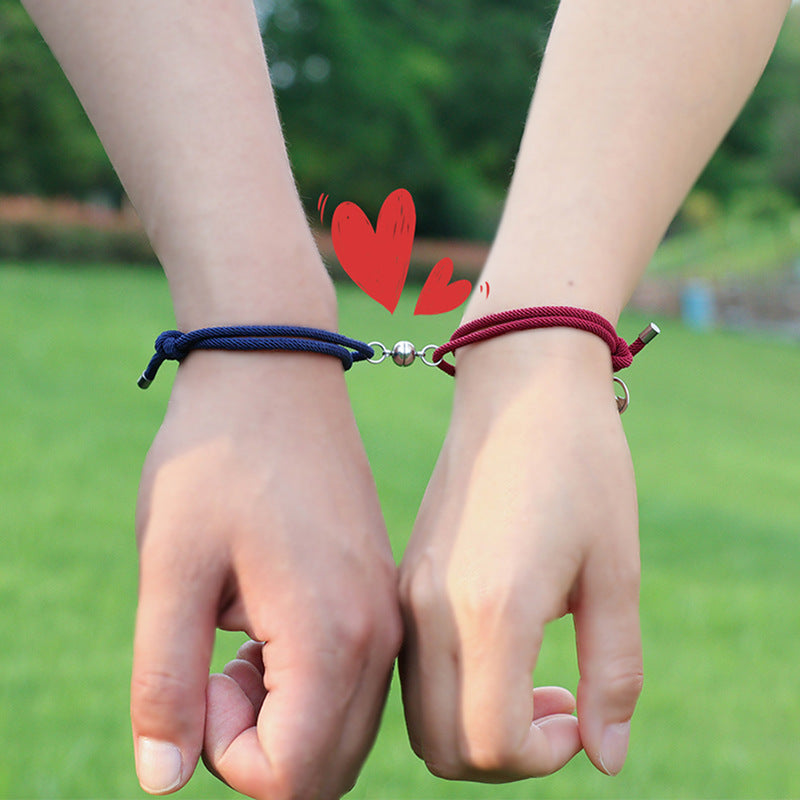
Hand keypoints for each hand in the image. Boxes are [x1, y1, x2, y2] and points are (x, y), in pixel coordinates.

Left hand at [131, 351, 400, 798]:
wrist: (275, 375)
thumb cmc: (217, 462)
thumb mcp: (170, 568)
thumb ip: (165, 683)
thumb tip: (164, 777)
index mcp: (332, 636)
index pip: (289, 779)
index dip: (226, 757)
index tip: (199, 679)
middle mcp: (378, 635)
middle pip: (323, 768)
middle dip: (256, 748)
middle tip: (212, 669)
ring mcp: (387, 612)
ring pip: (341, 728)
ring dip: (280, 719)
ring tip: (236, 643)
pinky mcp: (380, 592)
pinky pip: (353, 683)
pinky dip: (304, 687)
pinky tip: (265, 623)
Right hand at [399, 329, 642, 779]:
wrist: (519, 384)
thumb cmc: (580, 464)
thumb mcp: (615, 571)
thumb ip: (613, 673)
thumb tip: (605, 756)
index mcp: (490, 608)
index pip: (490, 745)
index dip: (541, 757)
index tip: (577, 716)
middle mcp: (430, 608)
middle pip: (442, 745)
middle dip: (505, 755)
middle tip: (558, 705)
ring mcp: (409, 589)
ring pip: (421, 711)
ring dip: (475, 724)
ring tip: (533, 678)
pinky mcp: (406, 572)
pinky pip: (415, 664)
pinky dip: (452, 687)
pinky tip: (500, 641)